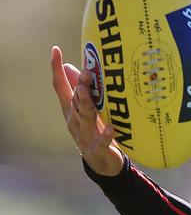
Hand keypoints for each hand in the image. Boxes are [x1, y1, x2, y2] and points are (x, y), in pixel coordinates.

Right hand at [51, 46, 123, 175]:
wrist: (101, 164)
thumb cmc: (94, 131)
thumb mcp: (87, 110)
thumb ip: (79, 91)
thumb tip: (70, 67)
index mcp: (71, 110)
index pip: (61, 87)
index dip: (56, 69)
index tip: (55, 50)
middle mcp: (74, 121)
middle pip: (74, 101)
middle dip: (79, 86)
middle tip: (86, 70)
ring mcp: (85, 135)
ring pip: (84, 117)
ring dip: (85, 104)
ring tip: (87, 91)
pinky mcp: (97, 149)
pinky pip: (101, 141)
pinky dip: (105, 135)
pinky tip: (111, 128)